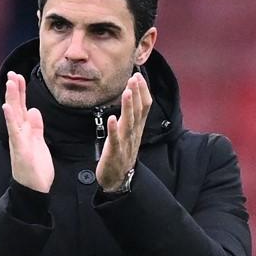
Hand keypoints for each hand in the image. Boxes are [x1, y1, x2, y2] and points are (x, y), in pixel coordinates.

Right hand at [2, 71, 53, 192]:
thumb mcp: (39, 143)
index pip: (22, 107)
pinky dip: (11, 119)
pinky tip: (8, 107)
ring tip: (10, 83)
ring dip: (12, 99)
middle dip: (14, 90)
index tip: (19, 76)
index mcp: (24, 132)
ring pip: (14, 116)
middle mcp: (19, 134)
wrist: (35, 190)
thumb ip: (36, 127)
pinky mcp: (20, 150)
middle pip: (16, 108)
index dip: (21, 92)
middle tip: (12, 73)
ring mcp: (18, 141)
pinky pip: (15, 132)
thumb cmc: (36, 169)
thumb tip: (34, 110)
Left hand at [97, 72, 151, 190]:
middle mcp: (133, 133)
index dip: (143, 91)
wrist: (119, 179)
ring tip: (127, 92)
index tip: (138, 76)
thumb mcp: (130, 132)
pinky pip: (114, 140)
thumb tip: (133, 96)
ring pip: (128, 123)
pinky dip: (113, 129)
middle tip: (134, 78)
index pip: (144, 106)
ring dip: (128, 107)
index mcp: (137, 128)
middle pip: (138, 111)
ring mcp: (125, 143)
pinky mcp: (114, 152)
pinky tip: (111, 118)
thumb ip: (132, 116)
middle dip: (137, 94)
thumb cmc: (122, 152)